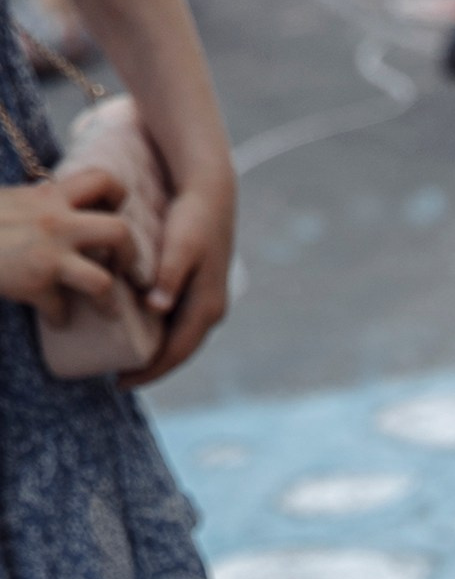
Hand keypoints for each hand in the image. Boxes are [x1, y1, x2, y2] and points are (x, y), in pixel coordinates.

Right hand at [0, 160, 135, 316]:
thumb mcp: (13, 199)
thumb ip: (39, 203)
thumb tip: (54, 204)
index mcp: (50, 194)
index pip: (103, 179)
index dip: (118, 199)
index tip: (111, 216)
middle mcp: (56, 221)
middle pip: (120, 232)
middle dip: (131, 257)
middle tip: (124, 269)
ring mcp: (47, 253)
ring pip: (103, 281)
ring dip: (109, 301)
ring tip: (107, 309)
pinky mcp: (33, 282)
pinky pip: (61, 309)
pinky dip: (59, 318)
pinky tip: (55, 320)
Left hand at [123, 164, 232, 385]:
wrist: (213, 195)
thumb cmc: (194, 218)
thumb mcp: (180, 245)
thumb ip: (169, 277)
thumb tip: (157, 309)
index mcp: (206, 308)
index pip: (176, 353)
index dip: (149, 371)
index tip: (121, 382)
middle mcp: (210, 312)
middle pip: (178, 353)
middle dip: (151, 369)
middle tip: (118, 379)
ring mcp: (207, 303)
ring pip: (179, 341)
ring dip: (156, 355)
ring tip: (127, 362)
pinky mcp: (199, 293)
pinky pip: (179, 326)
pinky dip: (160, 337)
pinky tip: (140, 335)